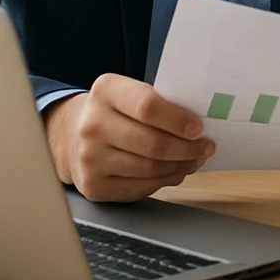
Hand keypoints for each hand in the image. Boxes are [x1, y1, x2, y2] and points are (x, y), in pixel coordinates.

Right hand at [44, 73, 214, 202]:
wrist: (73, 135)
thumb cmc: (116, 112)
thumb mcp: (131, 93)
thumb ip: (161, 103)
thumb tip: (200, 125)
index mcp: (106, 92)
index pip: (147, 106)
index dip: (179, 120)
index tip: (200, 128)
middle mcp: (92, 125)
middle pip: (153, 143)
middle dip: (188, 148)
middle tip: (206, 147)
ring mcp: (90, 158)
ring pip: (150, 168)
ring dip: (180, 166)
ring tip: (193, 159)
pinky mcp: (93, 185)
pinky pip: (140, 187)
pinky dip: (164, 181)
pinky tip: (174, 171)